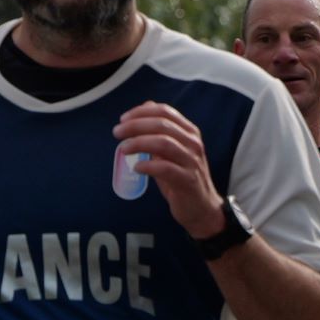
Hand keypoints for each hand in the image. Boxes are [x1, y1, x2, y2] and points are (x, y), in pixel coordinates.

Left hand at [112, 102, 222, 237]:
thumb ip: (159, 134)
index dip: (141, 112)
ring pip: (163, 143)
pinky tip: (137, 168)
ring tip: (123, 149)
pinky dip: (148, 166)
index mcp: (189, 132)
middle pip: (162, 124)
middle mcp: (193, 143)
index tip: (123, 120)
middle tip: (117, 133)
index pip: (164, 111)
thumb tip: (143, 110)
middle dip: (135, 126)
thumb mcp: (171, 152)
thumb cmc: (182, 179)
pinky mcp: (188, 180)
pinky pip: (166, 168)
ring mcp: (191, 161)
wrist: (202, 209)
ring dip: (139, 143)